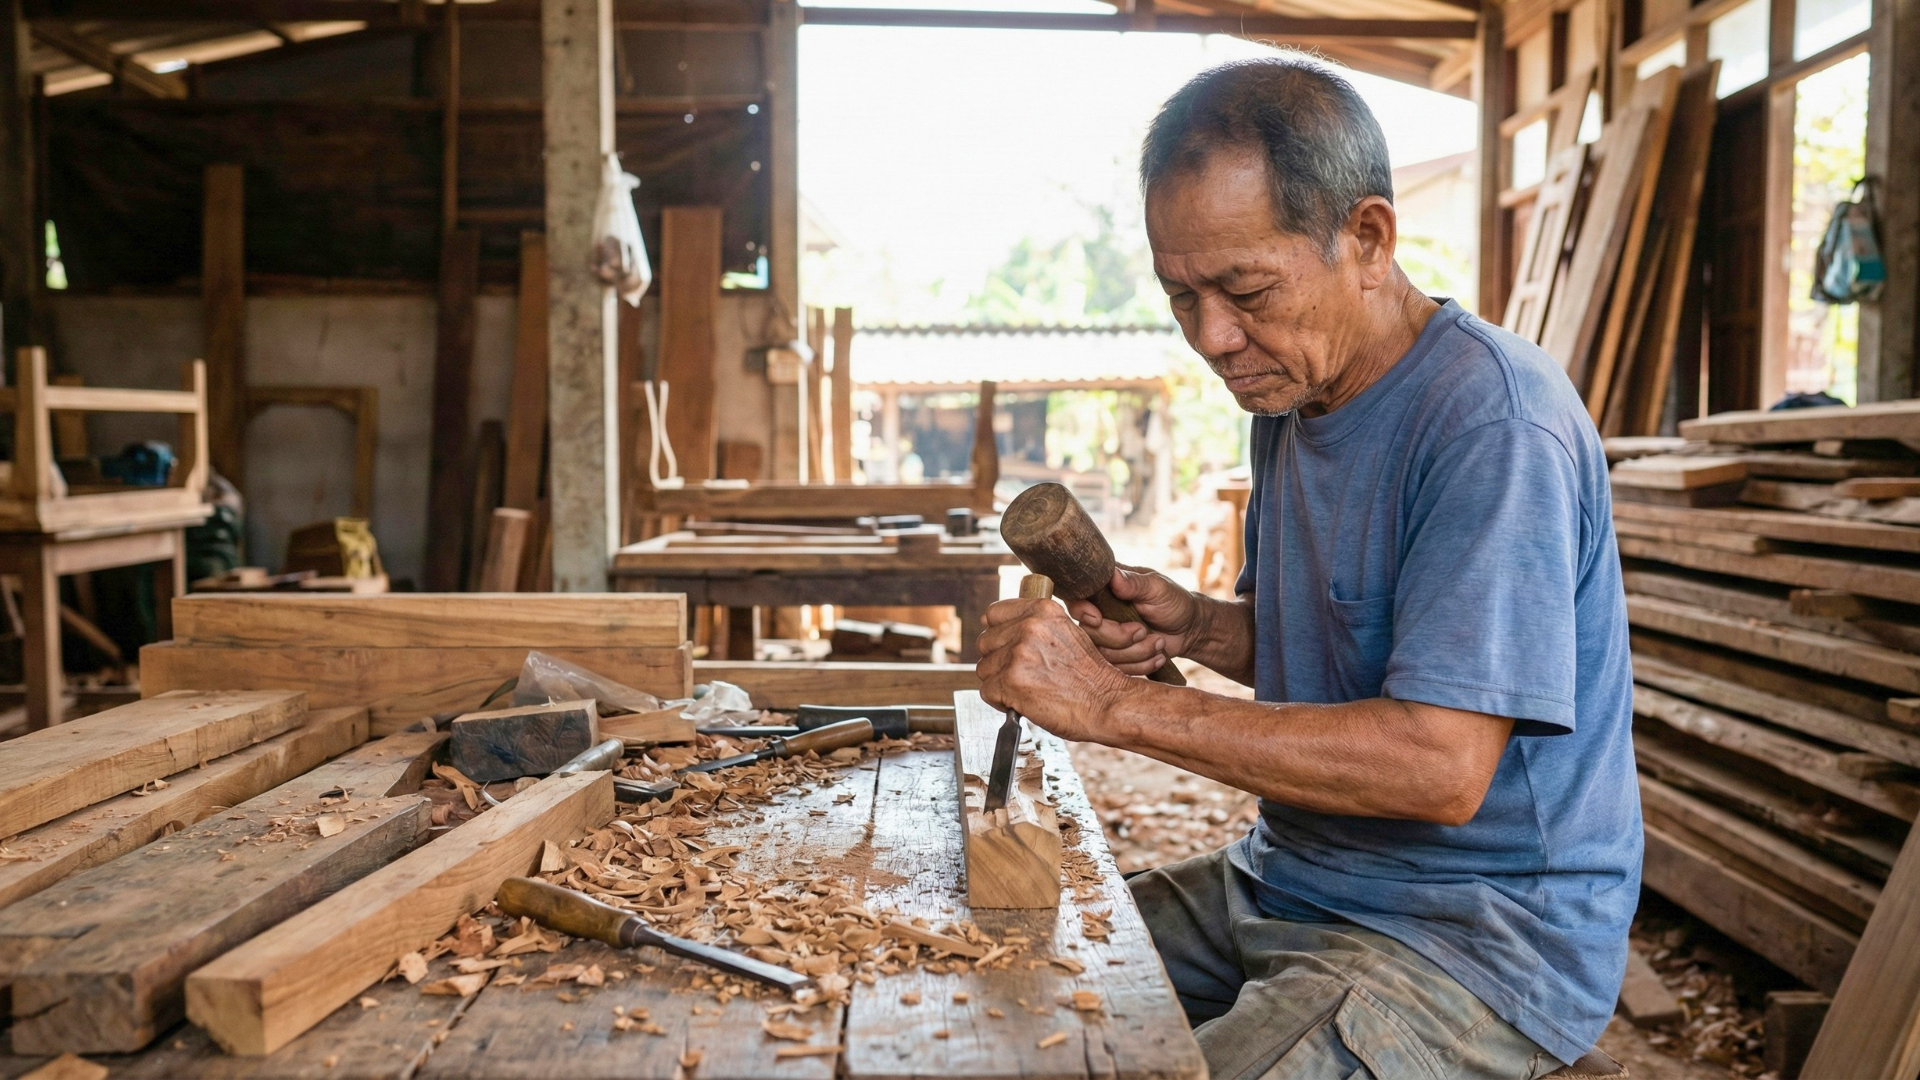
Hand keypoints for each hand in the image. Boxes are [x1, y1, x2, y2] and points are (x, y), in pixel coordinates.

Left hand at [975, 595, 1129, 742]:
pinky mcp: (1011, 680)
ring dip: (1000, 683)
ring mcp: (1018, 652)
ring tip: (1027, 689)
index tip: (1008, 648)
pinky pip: (986, 691)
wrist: (1107, 703)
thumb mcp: (1066, 633)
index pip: (993, 614)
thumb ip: (1033, 624)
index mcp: (1042, 610)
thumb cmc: (1089, 676)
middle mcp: (1029, 626)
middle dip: (998, 661)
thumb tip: (988, 621)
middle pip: (985, 643)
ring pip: (984, 668)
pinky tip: (1023, 702)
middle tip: (1023, 675)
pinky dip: (1001, 702)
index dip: (998, 634)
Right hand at [1064, 564, 1204, 676]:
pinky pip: (1117, 670)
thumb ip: (1134, 583)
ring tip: (1159, 642)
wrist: (1190, 630)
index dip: (1082, 610)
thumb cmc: (1174, 601)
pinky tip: (1158, 655)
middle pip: (1087, 632)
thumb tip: (1113, 575)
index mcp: (1104, 589)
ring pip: (1103, 655)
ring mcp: (1106, 637)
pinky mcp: (1115, 657)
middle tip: (1143, 631)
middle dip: (1118, 638)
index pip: (1076, 598)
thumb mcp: (1158, 588)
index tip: (1098, 619)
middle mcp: (1099, 612)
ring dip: (1135, 653)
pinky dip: (1141, 665)